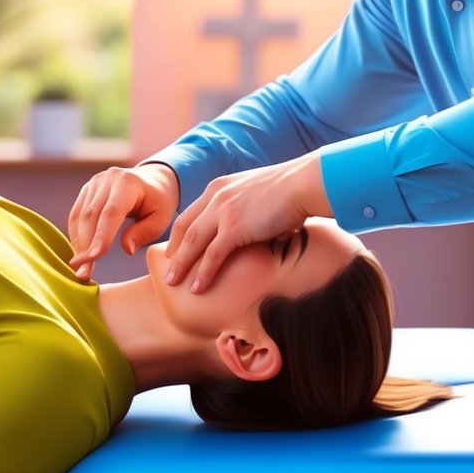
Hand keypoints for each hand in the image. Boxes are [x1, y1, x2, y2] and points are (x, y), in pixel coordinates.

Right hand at [67, 163, 179, 281]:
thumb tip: (127, 250)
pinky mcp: (86, 190)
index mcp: (128, 184)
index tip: (94, 258)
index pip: (111, 212)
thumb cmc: (159, 201)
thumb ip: (144, 233)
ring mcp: (94, 183)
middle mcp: (108, 180)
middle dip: (86, 246)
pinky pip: (76, 215)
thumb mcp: (161, 218)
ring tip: (82, 268)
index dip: (101, 236)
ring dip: (79, 244)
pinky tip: (81, 253)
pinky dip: (77, 236)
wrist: (153, 179)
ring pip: (79, 217)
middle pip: (90, 215)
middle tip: (84, 273)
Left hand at [164, 151, 332, 293]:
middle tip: (170, 270)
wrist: (303, 184)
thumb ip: (250, 209)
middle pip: (185, 228)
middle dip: (175, 251)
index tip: (177, 249)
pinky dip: (203, 273)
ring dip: (181, 265)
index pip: (192, 212)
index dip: (182, 233)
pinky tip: (197, 288)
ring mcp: (223, 211)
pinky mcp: (234, 227)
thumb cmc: (292, 191)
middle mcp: (216, 196)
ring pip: (193, 243)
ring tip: (173, 283)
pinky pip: (212, 255)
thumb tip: (261, 230)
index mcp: (220, 187)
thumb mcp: (260, 194)